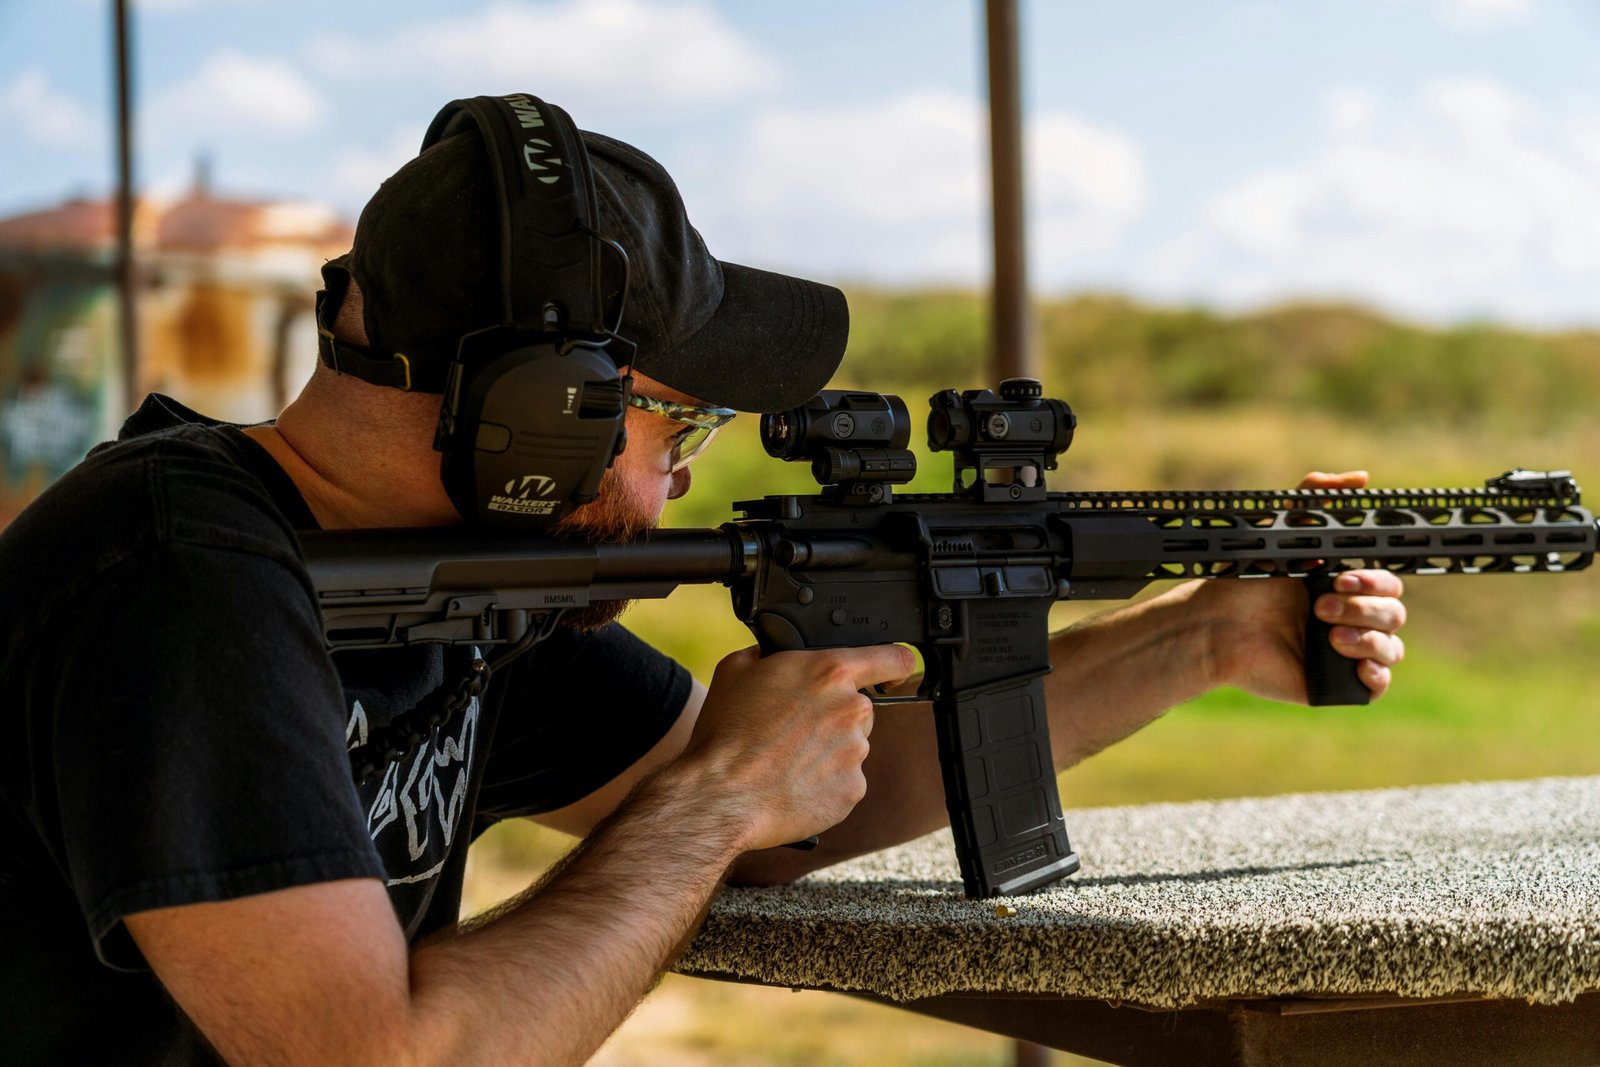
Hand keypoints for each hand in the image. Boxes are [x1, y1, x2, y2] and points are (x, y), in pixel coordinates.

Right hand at [677, 644, 913, 851]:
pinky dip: (824, 783)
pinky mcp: (852, 790)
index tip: (893, 672)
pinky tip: (792, 783)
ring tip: (785, 760)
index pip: (891, 658)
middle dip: (833, 716)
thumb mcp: (737, 668)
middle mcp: (851, 709)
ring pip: (849, 746)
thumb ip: (771, 654)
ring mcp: (856, 753)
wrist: (721, 794)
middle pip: (858, 708)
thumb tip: (775, 655)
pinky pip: (844, 781)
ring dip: (827, 751)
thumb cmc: (726, 733)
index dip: (894, 664)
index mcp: (830, 672)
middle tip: (794, 729)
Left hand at [1195, 470, 1407, 703]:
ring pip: (1391, 647)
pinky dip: (1376, 675)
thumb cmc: (1243, 580)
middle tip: (1320, 606)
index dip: (1374, 580)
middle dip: (1364, 608)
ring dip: (1369, 639)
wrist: (1214, 627)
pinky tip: (1357, 666)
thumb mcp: (1279, 530)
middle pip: (1394, 613)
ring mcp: (1345, 651)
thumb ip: (1315, 499)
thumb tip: (1360, 477)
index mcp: (1344, 584)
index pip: (1388, 582)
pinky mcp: (1334, 683)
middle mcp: (1350, 617)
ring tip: (1329, 635)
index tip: (1342, 578)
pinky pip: (1377, 684)